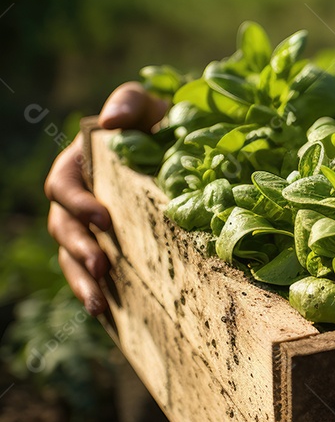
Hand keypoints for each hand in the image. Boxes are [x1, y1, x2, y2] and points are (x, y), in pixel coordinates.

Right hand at [44, 82, 168, 314]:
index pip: (62, 188)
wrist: (186, 149)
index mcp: (79, 167)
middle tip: (102, 266)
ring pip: (72, 258)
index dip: (78, 204)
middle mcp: (79, 201)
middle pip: (63, 229)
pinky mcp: (111, 249)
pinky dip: (98, 293)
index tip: (105, 218)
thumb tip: (109, 122)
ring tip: (100, 304)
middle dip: (80, 249)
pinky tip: (111, 318)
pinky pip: (96, 275)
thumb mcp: (149, 106)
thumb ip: (129, 103)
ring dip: (82, 282)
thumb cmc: (162, 124)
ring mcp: (92, 229)